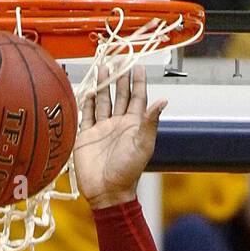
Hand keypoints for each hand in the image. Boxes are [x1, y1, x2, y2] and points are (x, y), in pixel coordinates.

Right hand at [75, 64, 166, 210]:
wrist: (106, 192)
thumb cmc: (127, 172)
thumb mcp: (142, 145)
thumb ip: (150, 121)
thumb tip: (163, 100)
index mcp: (133, 126)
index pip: (137, 98)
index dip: (138, 81)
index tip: (138, 65)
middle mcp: (118, 125)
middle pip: (120, 95)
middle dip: (120, 77)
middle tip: (119, 58)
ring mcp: (102, 129)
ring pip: (103, 101)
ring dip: (104, 85)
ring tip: (104, 67)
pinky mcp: (86, 135)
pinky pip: (87, 114)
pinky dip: (88, 101)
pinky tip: (90, 89)